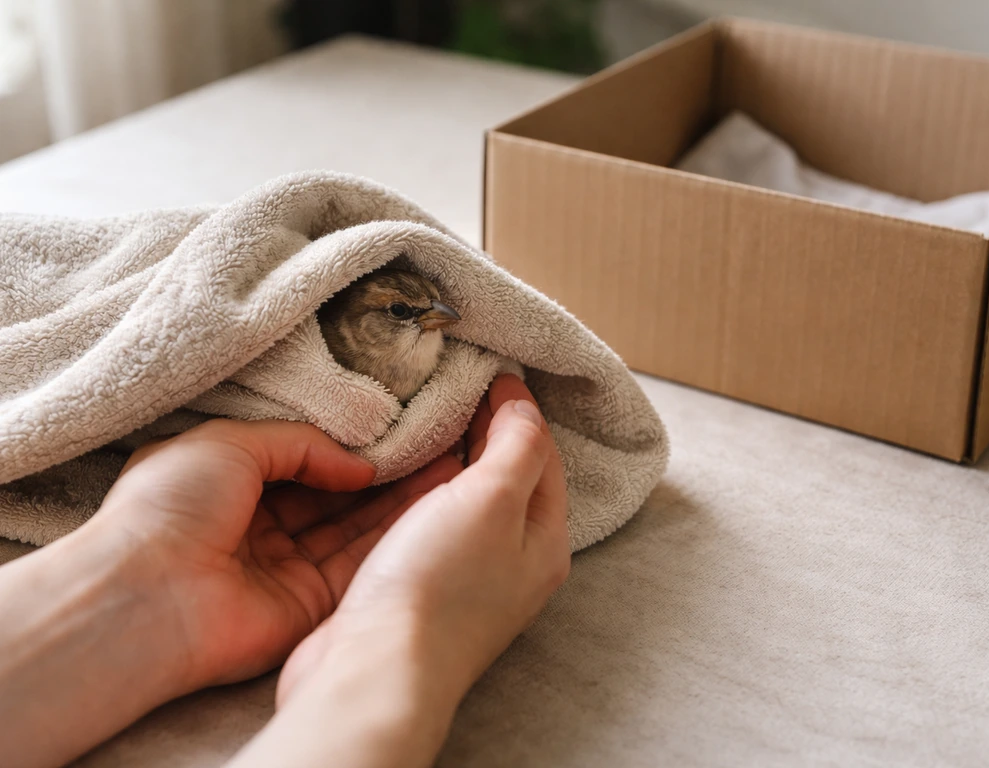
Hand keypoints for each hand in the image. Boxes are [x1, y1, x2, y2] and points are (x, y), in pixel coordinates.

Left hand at [96, 419, 460, 687]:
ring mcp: (287, 569)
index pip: (303, 462)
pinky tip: (430, 502)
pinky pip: (358, 565)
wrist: (148, 591)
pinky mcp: (308, 605)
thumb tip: (359, 463)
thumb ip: (300, 442)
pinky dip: (393, 536)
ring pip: (354, 529)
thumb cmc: (171, 505)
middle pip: (335, 497)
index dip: (348, 447)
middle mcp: (262, 528)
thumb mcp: (231, 439)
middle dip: (383, 473)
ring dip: (398, 500)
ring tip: (447, 464)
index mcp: (232, 486)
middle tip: (435, 443)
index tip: (394, 427)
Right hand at [228, 375, 569, 767]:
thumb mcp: (493, 499)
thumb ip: (517, 446)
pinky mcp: (424, 587)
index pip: (543, 456)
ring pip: (468, 501)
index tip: (489, 372)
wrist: (375, 668)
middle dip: (489, 432)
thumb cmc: (439, 586)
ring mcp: (469, 578)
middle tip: (458, 388)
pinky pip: (433, 523)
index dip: (519, 410)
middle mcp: (514, 562)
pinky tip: (400, 475)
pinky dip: (424, 491)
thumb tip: (525, 404)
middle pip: (509, 479)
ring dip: (452, 459)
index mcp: (544, 541)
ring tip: (427, 420)